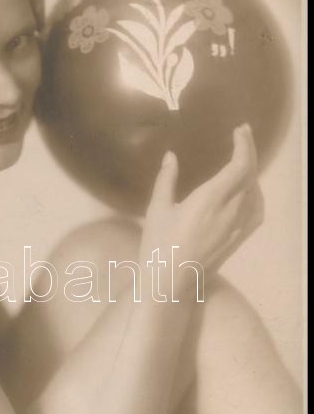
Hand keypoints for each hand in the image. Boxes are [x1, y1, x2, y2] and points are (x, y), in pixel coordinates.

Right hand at [139, 124, 263, 297]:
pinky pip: (256, 211)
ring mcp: (238, 226)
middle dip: (249, 152)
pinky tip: (249, 191)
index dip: (245, 144)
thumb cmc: (158, 245)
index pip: (240, 165)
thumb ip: (166, 180)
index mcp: (211, 198)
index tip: (240, 130)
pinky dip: (256, 194)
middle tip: (241, 137)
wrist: (170, 283)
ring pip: (255, 192)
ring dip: (252, 172)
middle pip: (251, 175)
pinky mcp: (238, 239)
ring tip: (243, 160)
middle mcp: (231, 210)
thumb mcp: (157, 209)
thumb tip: (171, 156)